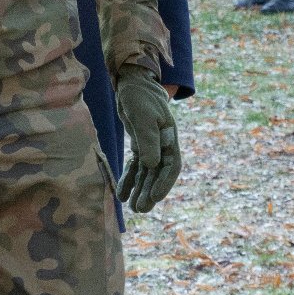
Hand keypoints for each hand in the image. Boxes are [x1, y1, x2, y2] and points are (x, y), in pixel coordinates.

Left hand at [114, 66, 180, 213]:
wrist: (132, 85)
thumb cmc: (140, 98)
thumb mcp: (143, 118)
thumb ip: (148, 140)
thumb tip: (152, 166)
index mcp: (169, 139)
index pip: (171, 166)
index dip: (164, 183)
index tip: (154, 197)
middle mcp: (163, 146)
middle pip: (158, 174)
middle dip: (150, 192)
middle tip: (140, 209)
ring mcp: (152, 147)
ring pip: (147, 174)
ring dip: (140, 190)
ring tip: (133, 208)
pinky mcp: (140, 146)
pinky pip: (136, 167)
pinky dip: (130, 179)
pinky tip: (122, 194)